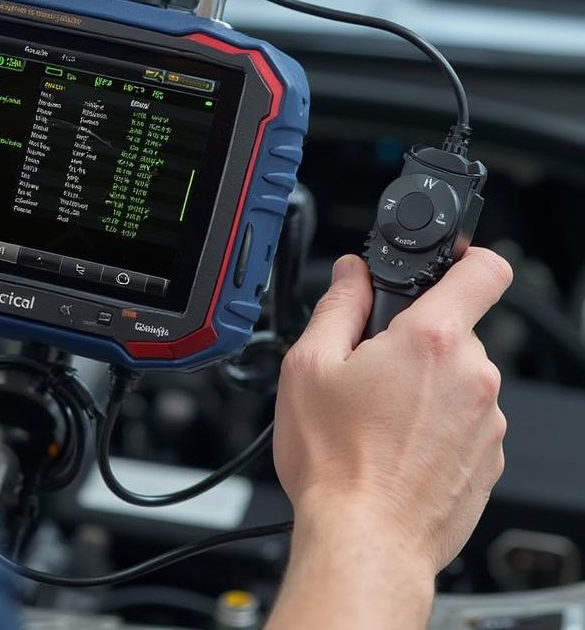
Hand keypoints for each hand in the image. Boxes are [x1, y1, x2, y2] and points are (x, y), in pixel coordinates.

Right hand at [274, 249, 511, 576]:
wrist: (366, 541)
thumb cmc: (337, 462)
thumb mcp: (309, 365)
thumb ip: (337, 305)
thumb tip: (350, 275)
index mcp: (431, 341)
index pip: (484, 270)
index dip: (467, 256)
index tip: (450, 262)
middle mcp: (473, 377)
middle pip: (453, 330)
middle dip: (414, 339)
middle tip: (370, 368)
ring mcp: (487, 423)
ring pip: (457, 378)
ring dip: (425, 385)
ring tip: (378, 417)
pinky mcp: (488, 460)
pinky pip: (464, 421)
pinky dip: (436, 424)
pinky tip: (396, 446)